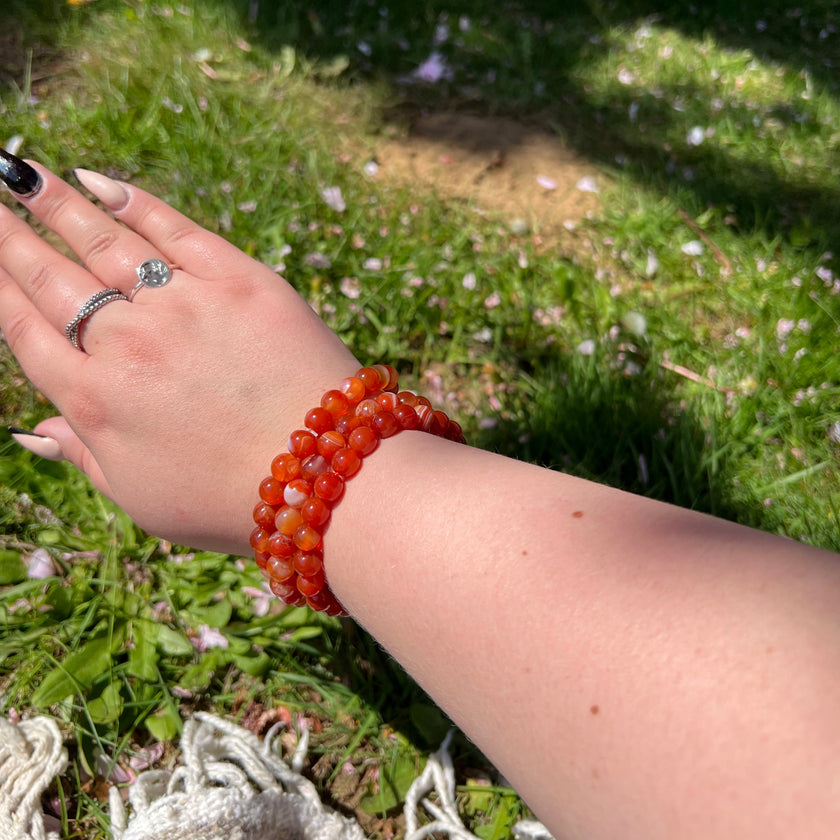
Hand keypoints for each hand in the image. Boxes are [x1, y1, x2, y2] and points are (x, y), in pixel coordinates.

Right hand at [0, 155, 357, 553]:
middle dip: (11, 236)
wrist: (327, 475)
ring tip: (23, 172)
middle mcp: (127, 344)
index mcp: (96, 402)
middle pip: (52, 279)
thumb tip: (32, 431)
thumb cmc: (234, 501)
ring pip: (104, 243)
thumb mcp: (145, 500)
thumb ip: (86, 458)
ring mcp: (183, 306)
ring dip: (57, 204)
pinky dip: (135, 202)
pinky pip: (175, 229)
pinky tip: (99, 182)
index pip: (24, 329)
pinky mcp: (239, 281)